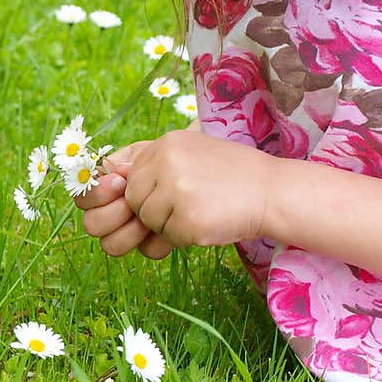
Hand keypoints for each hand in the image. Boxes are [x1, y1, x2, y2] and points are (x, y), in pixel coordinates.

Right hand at [74, 140, 173, 258]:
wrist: (189, 172)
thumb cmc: (161, 161)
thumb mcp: (143, 155)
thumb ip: (125, 163)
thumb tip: (116, 172)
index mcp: (101, 192)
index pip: (82, 199)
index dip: (97, 194)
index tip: (121, 182)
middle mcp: (108, 215)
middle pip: (92, 225)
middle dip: (114, 212)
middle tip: (133, 202)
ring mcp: (127, 233)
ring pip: (111, 245)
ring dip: (130, 230)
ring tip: (149, 216)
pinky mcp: (151, 245)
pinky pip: (146, 251)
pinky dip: (157, 240)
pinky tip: (166, 225)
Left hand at [124, 130, 275, 247]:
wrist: (271, 192)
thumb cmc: (232, 176)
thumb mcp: (192, 153)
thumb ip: (154, 163)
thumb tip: (110, 178)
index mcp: (167, 143)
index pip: (129, 176)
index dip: (143, 192)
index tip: (165, 195)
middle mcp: (168, 162)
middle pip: (134, 200)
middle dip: (154, 210)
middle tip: (186, 205)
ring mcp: (178, 191)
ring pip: (149, 221)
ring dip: (170, 225)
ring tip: (200, 210)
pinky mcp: (189, 220)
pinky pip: (168, 238)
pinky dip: (186, 237)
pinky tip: (208, 221)